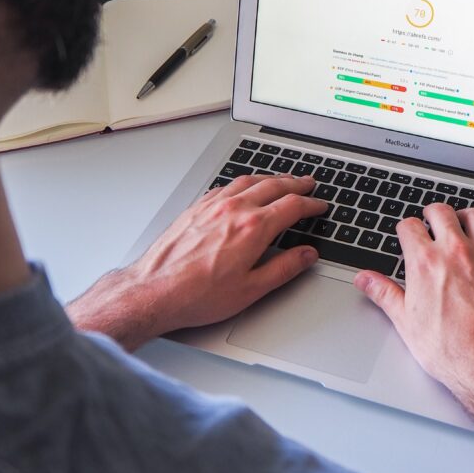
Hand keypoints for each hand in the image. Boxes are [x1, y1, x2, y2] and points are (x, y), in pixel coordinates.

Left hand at [69, 174, 325, 348]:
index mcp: (253, 228)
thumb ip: (285, 268)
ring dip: (270, 178)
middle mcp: (234, 210)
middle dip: (295, 183)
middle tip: (309, 183)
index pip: (292, 206)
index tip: (319, 205)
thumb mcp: (252, 289)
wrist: (154, 290)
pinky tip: (243, 188)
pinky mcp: (196, 208)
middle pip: (273, 186)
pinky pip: (226, 186)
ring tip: (281, 180)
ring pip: (248, 181)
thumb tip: (307, 255)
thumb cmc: (197, 295)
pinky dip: (243, 183)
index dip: (311, 204)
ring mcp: (212, 206)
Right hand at [353, 203, 473, 402]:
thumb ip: (384, 294)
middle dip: (432, 213)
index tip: (407, 234)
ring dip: (465, 216)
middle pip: (441, 212)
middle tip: (431, 220)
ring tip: (461, 222)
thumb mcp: (406, 322)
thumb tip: (366, 280)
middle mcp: (455, 251)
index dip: (405, 229)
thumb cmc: (451, 349)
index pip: (410, 226)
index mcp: (426, 262)